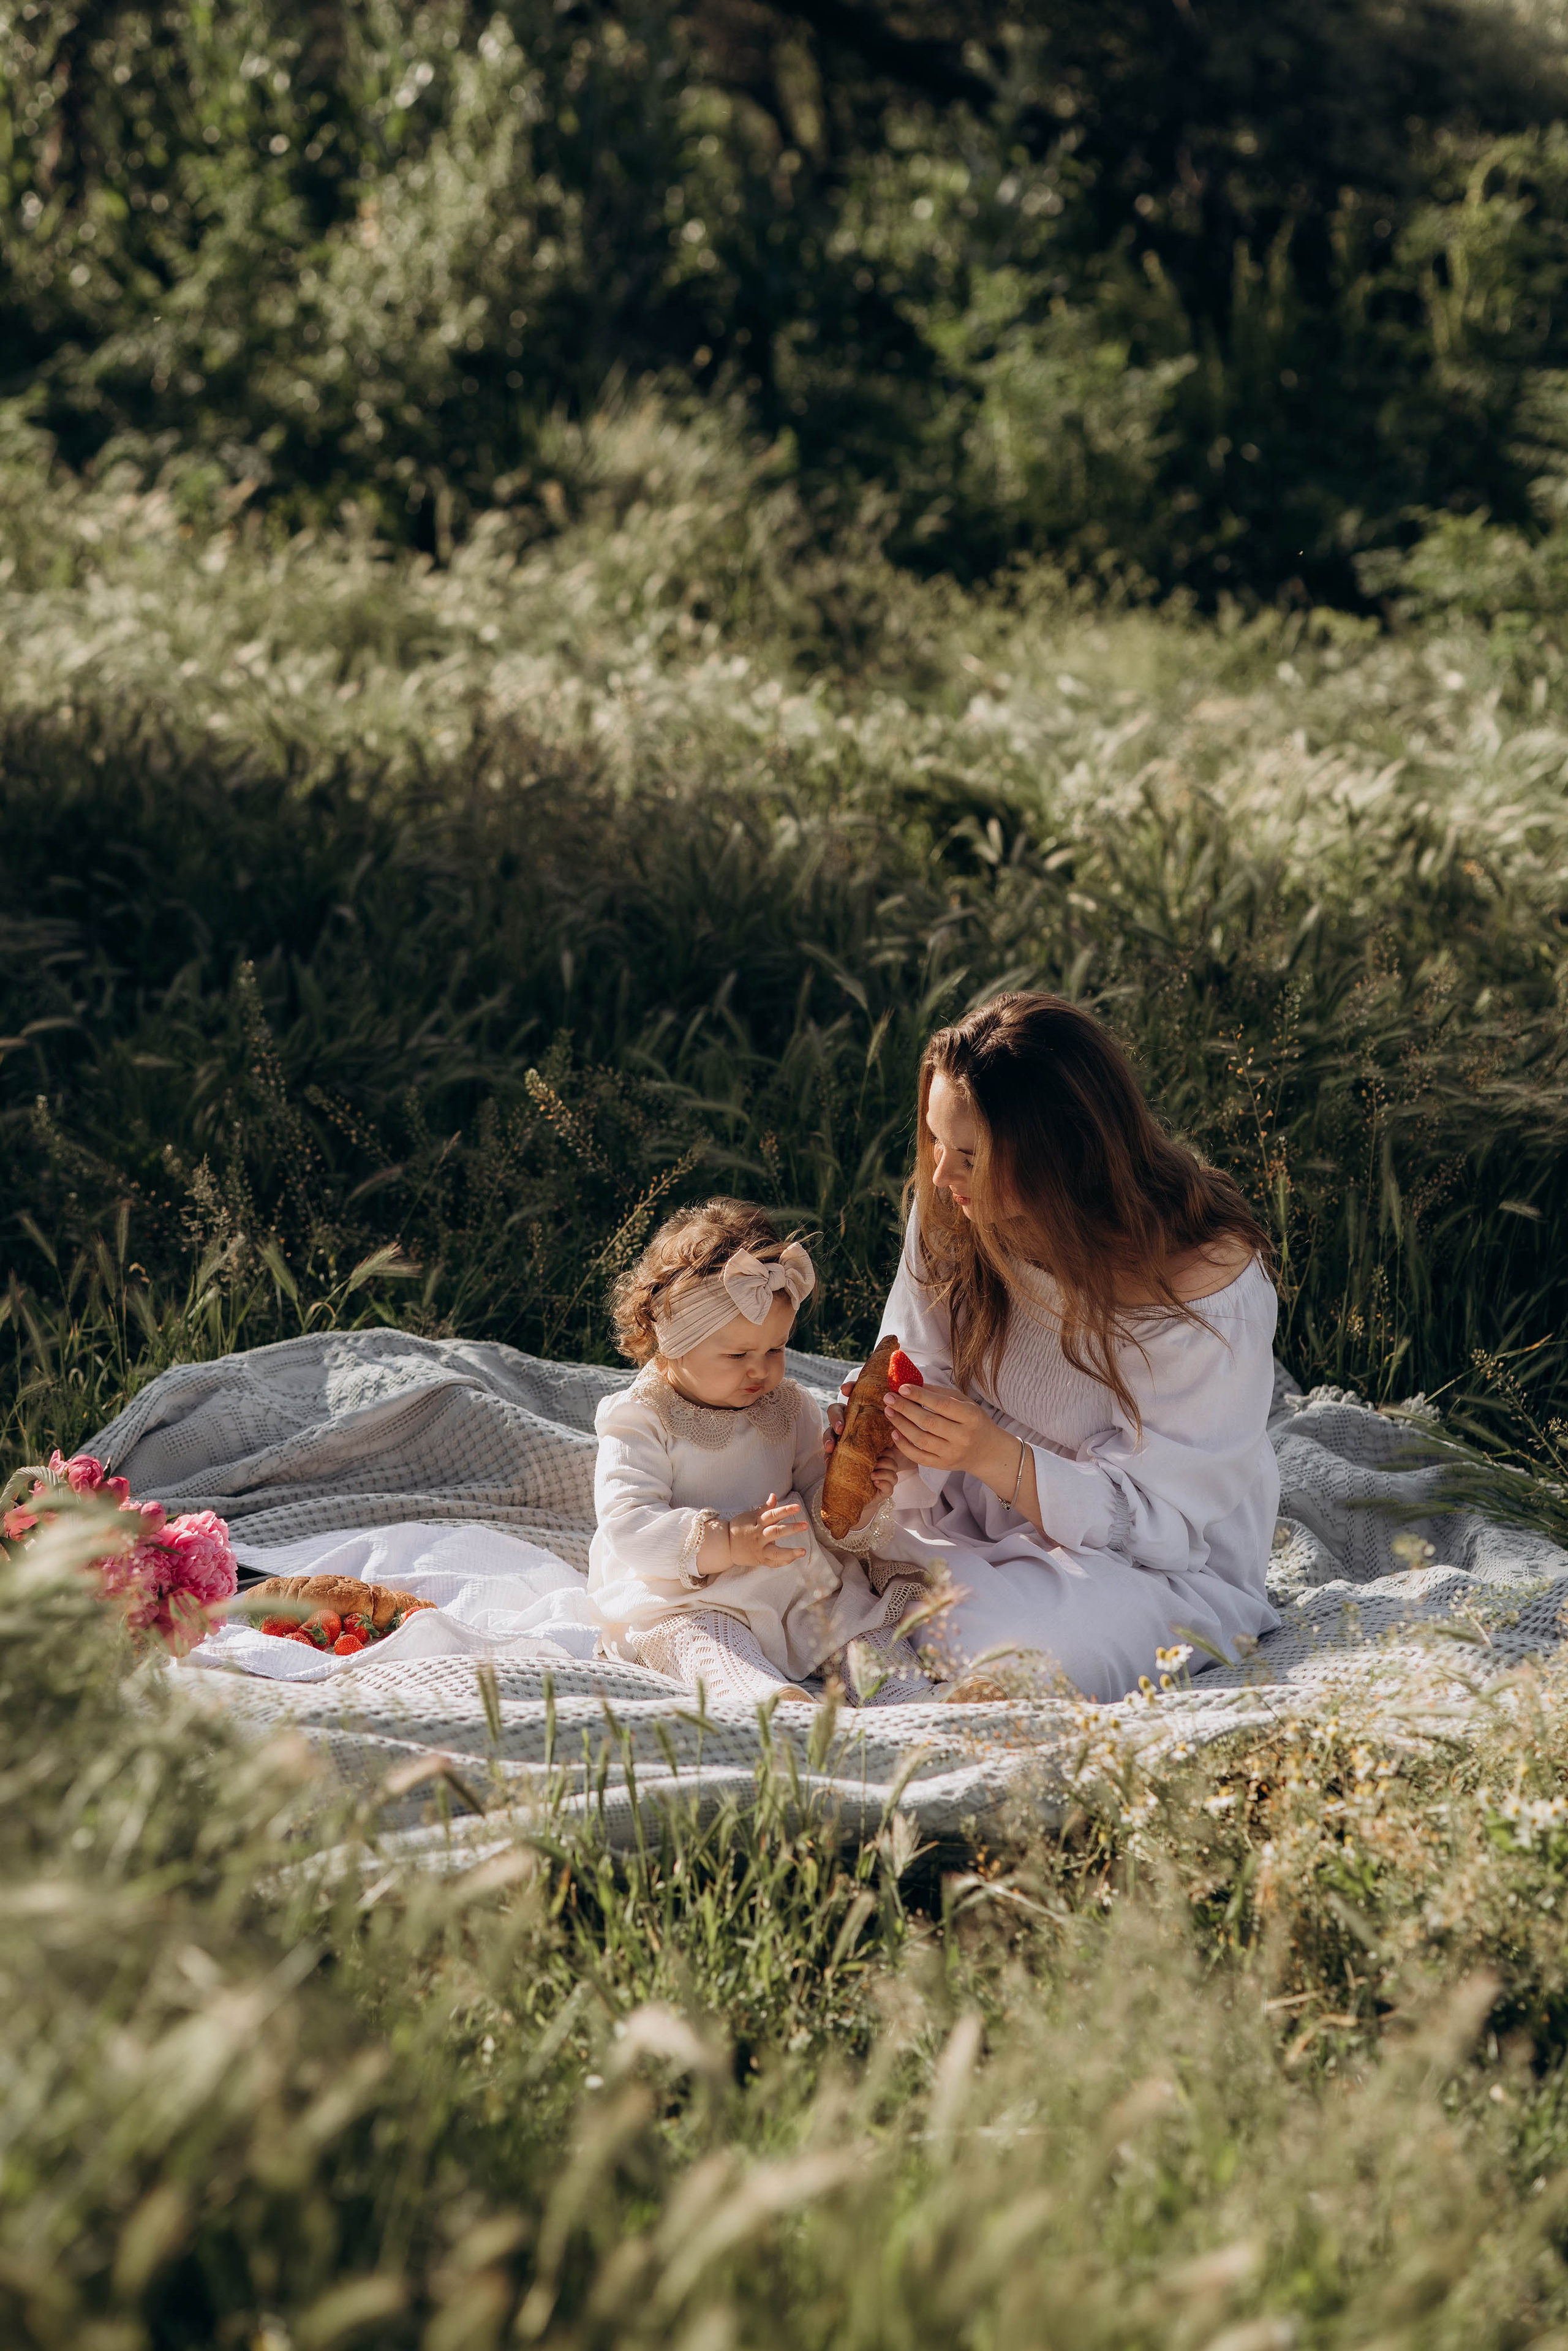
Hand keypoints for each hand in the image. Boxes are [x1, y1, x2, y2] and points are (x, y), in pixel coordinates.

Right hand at [725, 1492, 808, 1569]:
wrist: (726, 1546)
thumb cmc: (739, 1528)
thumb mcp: (750, 1516)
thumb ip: (764, 1508)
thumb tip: (774, 1496)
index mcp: (758, 1523)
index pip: (772, 1515)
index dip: (785, 1511)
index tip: (797, 1508)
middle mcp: (760, 1537)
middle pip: (776, 1532)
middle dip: (791, 1529)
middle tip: (805, 1525)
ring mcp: (760, 1550)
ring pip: (776, 1552)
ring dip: (790, 1552)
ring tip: (804, 1551)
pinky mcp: (761, 1560)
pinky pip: (774, 1563)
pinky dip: (784, 1561)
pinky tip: (795, 1558)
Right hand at [823, 1385, 900, 1489]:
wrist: (898, 1456)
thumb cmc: (896, 1431)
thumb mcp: (900, 1419)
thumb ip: (899, 1406)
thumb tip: (899, 1394)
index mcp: (862, 1406)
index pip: (852, 1392)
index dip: (848, 1388)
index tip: (846, 1390)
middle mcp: (849, 1418)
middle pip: (835, 1412)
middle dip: (835, 1418)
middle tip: (841, 1428)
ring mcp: (843, 1435)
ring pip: (829, 1434)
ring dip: (828, 1439)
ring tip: (831, 1448)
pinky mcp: (841, 1452)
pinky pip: (832, 1455)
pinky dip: (828, 1458)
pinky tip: (829, 1463)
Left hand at [882, 1382, 1017, 1491]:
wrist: (987, 1451)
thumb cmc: (974, 1421)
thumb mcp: (965, 1402)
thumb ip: (941, 1393)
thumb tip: (914, 1384)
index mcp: (971, 1416)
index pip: (942, 1405)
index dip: (920, 1396)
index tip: (902, 1387)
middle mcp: (962, 1436)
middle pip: (929, 1422)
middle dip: (905, 1408)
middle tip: (889, 1398)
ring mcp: (952, 1453)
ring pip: (921, 1439)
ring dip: (901, 1424)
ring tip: (889, 1411)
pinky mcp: (943, 1465)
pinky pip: (919, 1457)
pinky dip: (904, 1445)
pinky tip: (894, 1433)